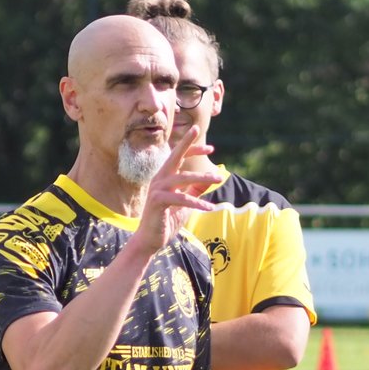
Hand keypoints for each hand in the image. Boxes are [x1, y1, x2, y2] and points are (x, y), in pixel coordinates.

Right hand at [132, 128, 220, 255]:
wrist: (150, 240)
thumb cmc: (166, 221)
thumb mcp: (185, 203)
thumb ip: (195, 190)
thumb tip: (210, 178)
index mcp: (165, 177)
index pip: (179, 157)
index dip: (193, 150)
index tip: (211, 148)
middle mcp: (159, 179)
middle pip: (174, 156)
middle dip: (186, 142)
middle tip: (197, 129)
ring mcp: (157, 189)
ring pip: (183, 177)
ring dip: (202, 177)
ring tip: (218, 179)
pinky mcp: (158, 201)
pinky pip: (181, 198)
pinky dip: (197, 202)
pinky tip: (209, 208)